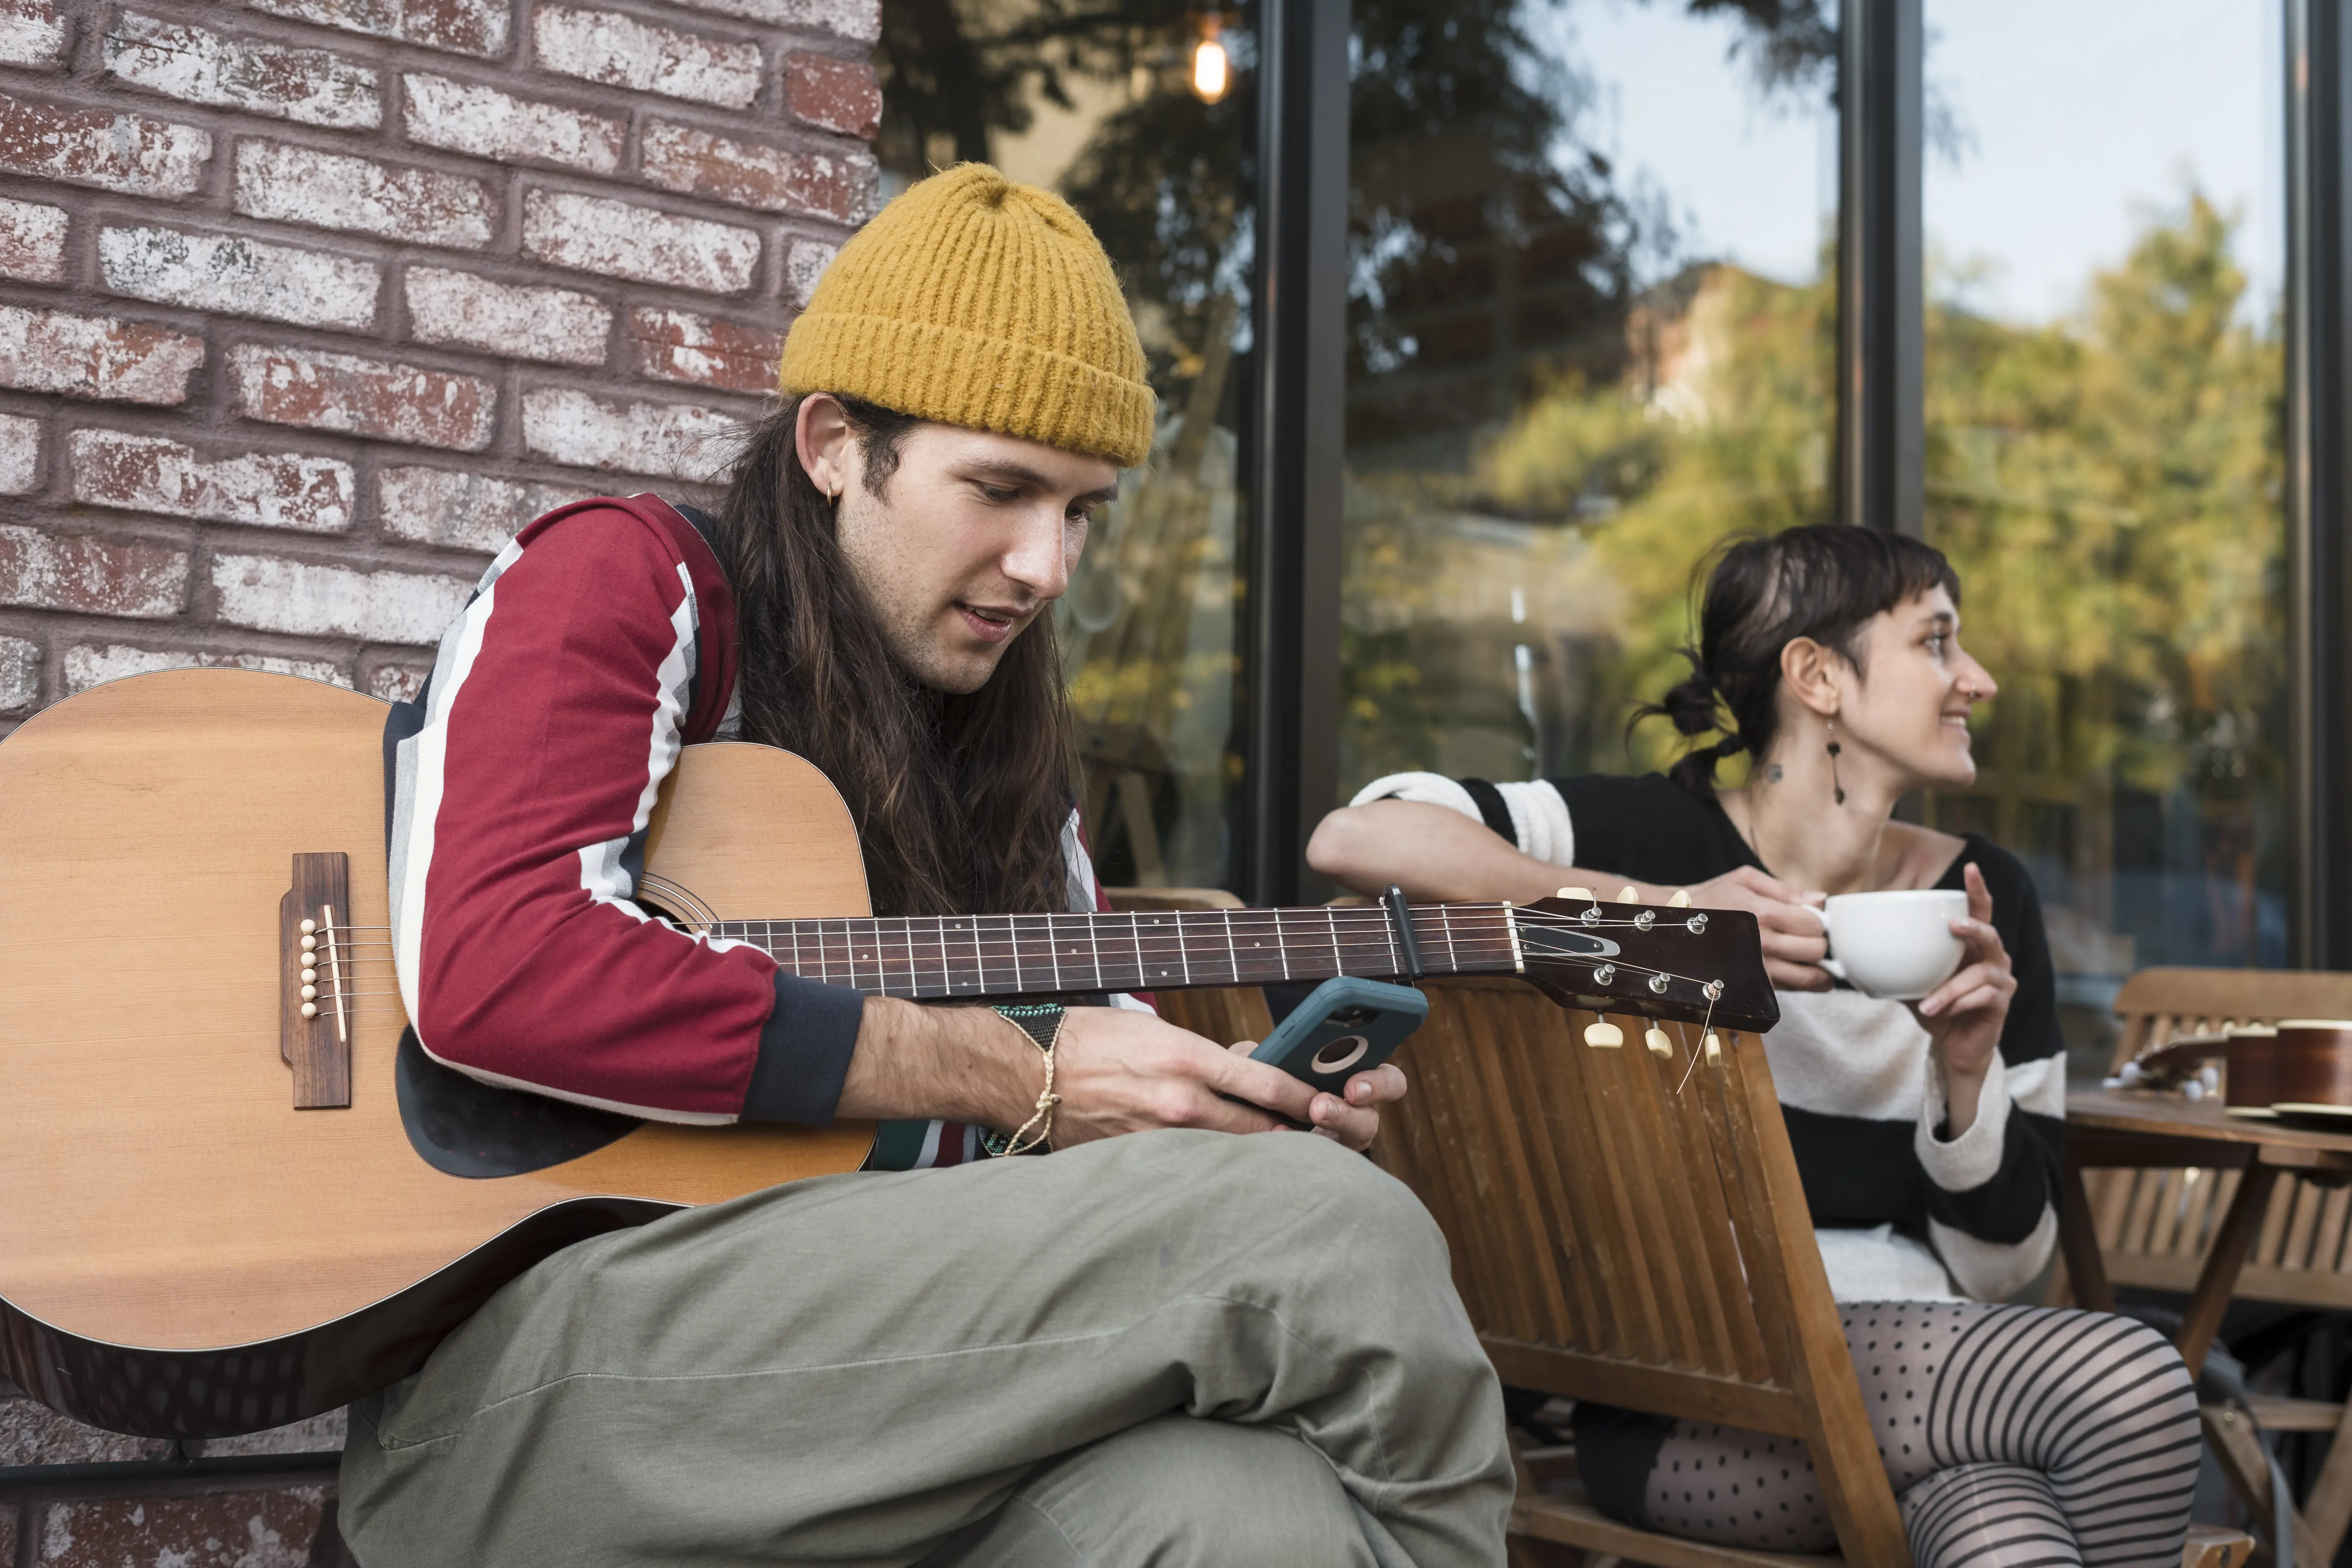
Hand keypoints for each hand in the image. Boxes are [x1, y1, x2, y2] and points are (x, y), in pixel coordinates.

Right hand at [1046, 1005, 1402, 1151]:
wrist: (1030, 1071)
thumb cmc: (1094, 1040)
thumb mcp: (1158, 1031)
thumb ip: (1209, 1055)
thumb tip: (1251, 1067)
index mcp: (1186, 1059)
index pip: (1266, 1084)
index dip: (1305, 1097)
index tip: (1329, 1104)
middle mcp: (1179, 1102)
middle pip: (1259, 1130)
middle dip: (1293, 1136)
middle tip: (1320, 1139)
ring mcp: (1160, 1137)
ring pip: (1230, 1154)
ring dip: (1257, 1156)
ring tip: (1282, 1159)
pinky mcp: (1140, 1160)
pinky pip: (1190, 1168)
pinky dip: (1213, 1169)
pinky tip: (1226, 1174)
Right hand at [1682, 866, 1830, 990]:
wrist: (1674, 925)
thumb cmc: (1710, 898)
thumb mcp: (1744, 879)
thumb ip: (1784, 889)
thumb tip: (1820, 899)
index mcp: (1764, 913)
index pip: (1814, 925)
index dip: (1819, 922)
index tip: (1813, 919)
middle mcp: (1763, 944)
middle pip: (1816, 951)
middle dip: (1820, 943)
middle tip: (1812, 938)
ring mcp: (1758, 969)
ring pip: (1808, 978)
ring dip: (1819, 971)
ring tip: (1815, 961)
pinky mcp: (1752, 985)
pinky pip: (1789, 990)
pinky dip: (1801, 983)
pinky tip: (1798, 971)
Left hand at [1914, 862, 2014, 1128]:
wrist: (1951, 1046)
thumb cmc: (1935, 1007)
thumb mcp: (1912, 979)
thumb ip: (1898, 960)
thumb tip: (1856, 943)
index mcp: (1972, 946)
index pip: (1980, 911)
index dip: (1977, 890)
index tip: (1971, 867)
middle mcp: (1992, 958)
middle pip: (1991, 933)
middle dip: (1972, 927)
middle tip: (1952, 926)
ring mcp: (2001, 981)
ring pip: (1981, 973)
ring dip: (1950, 988)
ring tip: (1927, 1004)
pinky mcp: (2002, 1004)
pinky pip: (1984, 997)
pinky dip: (1958, 1004)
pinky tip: (1940, 1012)